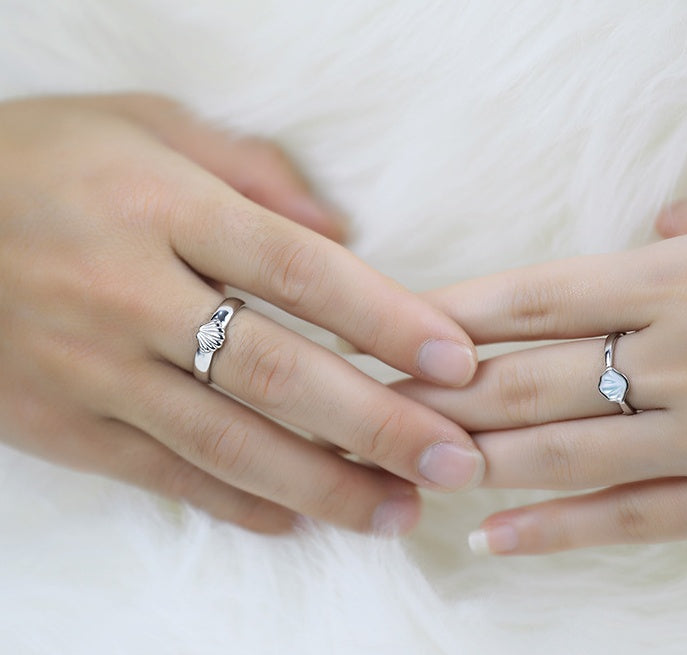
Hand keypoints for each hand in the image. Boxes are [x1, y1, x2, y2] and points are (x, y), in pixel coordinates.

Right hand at [0, 93, 483, 536]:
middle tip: (456, 460)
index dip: (385, 319)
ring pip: (228, 444)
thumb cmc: (42, 159)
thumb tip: (341, 231)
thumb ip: (252, 170)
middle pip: (277, 372)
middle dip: (378, 425)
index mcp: (161, 207)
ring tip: (398, 510)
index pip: (299, 271)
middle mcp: (130, 296)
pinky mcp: (62, 426)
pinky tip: (301, 519)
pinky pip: (164, 476)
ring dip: (325, 485)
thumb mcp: (144, 126)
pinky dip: (239, 503)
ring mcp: (92, 371)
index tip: (455, 360)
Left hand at [396, 173, 686, 553]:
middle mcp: (684, 361)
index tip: (388, 328)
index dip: (450, 317)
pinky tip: (490, 539)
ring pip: (562, 456)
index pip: (535, 300)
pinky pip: (633, 522)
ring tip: (407, 463)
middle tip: (370, 403)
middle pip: (527, 383)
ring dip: (473, 460)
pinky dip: (556, 532)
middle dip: (437, 396)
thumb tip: (661, 224)